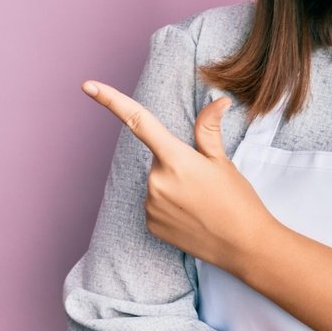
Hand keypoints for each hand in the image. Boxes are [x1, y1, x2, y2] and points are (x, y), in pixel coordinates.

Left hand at [82, 79, 277, 269]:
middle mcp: (156, 180)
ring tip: (200, 202)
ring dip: (173, 186)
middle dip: (176, 163)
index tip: (88, 85)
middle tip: (203, 182)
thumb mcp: (223, 161)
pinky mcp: (150, 224)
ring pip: (156, 183)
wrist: (243, 245)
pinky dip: (170, 207)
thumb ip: (208, 129)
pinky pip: (155, 205)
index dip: (110, 100)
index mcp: (175, 158)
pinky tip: (191, 217)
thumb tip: (218, 100)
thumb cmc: (237, 200)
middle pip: (158, 159)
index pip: (138, 121)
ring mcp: (151, 204)